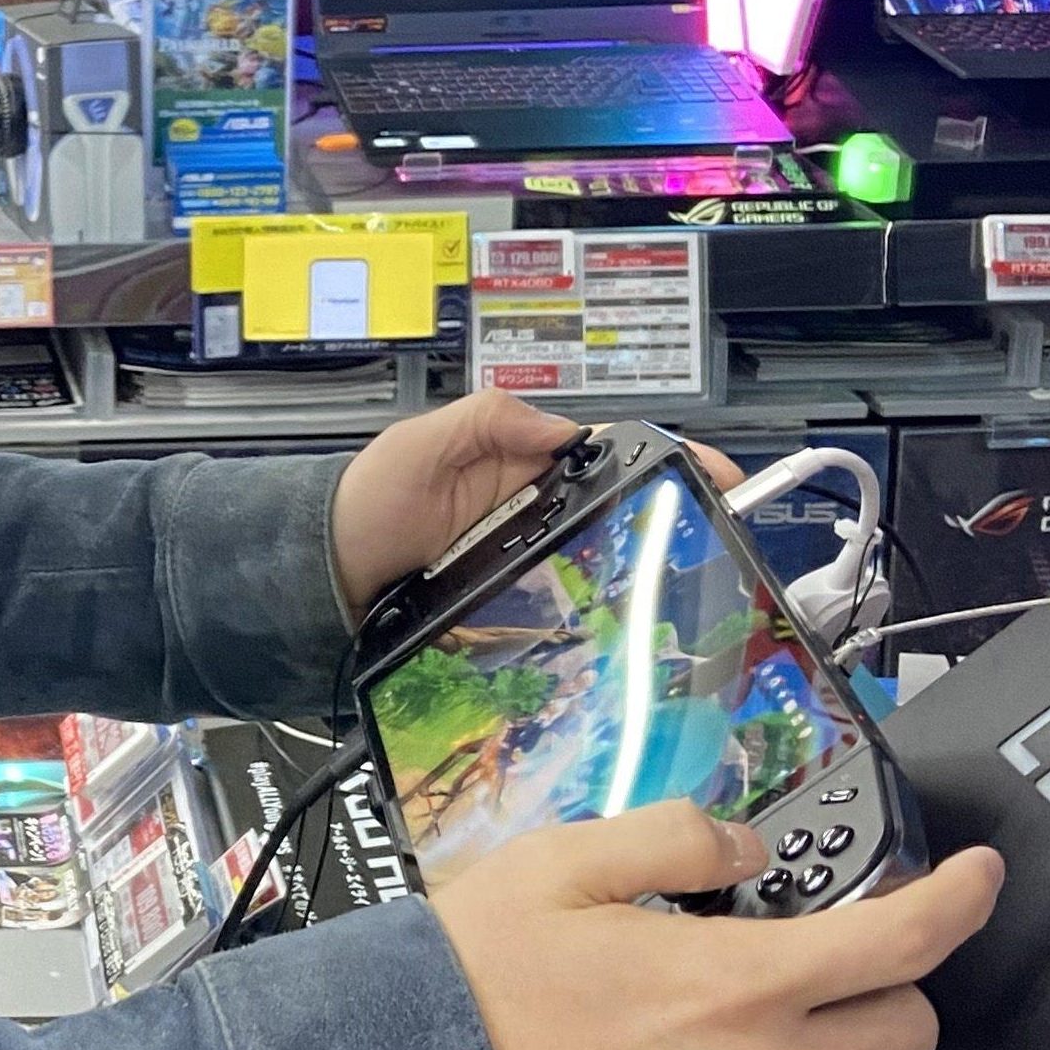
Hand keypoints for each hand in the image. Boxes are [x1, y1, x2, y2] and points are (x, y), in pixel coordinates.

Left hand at [330, 396, 741, 617]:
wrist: (328, 573)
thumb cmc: (366, 500)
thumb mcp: (421, 443)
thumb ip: (488, 420)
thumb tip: (560, 425)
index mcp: (520, 458)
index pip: (607, 451)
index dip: (663, 458)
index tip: (713, 473)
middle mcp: (532, 508)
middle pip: (616, 510)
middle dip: (670, 521)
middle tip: (720, 536)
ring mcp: (524, 557)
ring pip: (598, 562)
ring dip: (641, 573)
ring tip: (688, 588)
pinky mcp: (510, 601)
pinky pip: (563, 608)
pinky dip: (595, 616)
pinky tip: (625, 629)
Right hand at [433, 802, 1003, 1049]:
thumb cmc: (468, 987)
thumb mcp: (561, 865)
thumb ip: (677, 839)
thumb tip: (744, 848)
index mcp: (743, 984)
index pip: (906, 942)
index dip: (961, 902)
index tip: (975, 879)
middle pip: (906, 1035)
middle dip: (888, 988)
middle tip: (825, 958)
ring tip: (713, 1024)